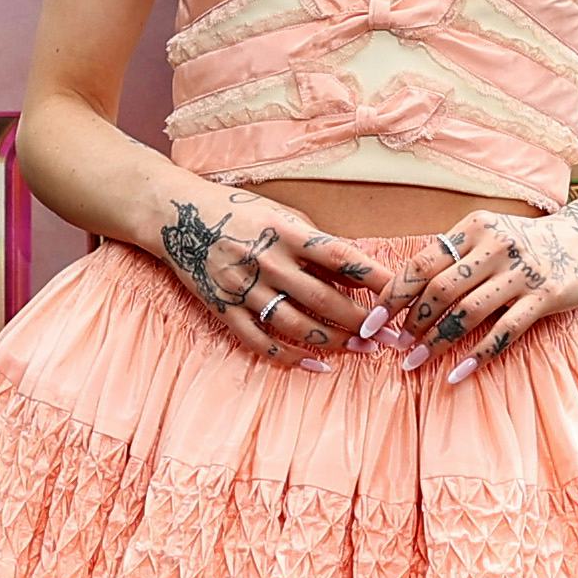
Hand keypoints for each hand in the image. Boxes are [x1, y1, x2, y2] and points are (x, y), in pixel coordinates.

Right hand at [149, 184, 389, 361]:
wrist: (177, 216)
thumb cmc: (239, 212)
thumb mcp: (283, 216)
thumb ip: (318, 245)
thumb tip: (361, 274)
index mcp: (285, 232)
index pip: (340, 257)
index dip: (374, 279)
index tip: (400, 295)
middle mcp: (266, 261)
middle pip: (323, 299)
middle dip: (361, 321)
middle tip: (388, 336)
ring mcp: (243, 289)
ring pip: (297, 325)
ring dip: (334, 342)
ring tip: (361, 350)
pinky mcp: (224, 310)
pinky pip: (261, 342)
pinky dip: (291, 358)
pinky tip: (317, 365)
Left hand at [383, 193, 577, 382]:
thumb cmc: (524, 243)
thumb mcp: (487, 235)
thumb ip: (452, 254)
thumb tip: (403, 289)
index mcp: (474, 228)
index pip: (422, 263)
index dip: (393, 296)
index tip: (371, 321)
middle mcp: (496, 246)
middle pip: (441, 289)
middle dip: (412, 322)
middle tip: (395, 346)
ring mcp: (522, 272)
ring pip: (468, 312)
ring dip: (437, 342)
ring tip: (416, 362)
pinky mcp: (546, 296)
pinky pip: (505, 331)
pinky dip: (478, 354)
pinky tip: (458, 373)